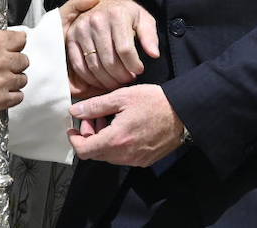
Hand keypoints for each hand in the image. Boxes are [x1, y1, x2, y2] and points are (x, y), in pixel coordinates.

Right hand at [0, 28, 27, 116]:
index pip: (21, 39)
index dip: (17, 44)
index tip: (14, 48)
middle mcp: (1, 61)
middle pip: (24, 60)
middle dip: (15, 64)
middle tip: (5, 67)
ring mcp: (2, 81)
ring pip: (22, 79)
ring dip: (14, 81)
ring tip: (1, 81)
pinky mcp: (1, 99)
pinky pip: (18, 97)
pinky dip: (12, 96)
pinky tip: (2, 93)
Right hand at [63, 0, 159, 91]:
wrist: (102, 2)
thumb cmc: (126, 14)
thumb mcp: (143, 19)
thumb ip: (150, 36)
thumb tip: (154, 54)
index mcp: (116, 15)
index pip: (125, 49)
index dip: (134, 65)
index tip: (139, 70)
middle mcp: (96, 21)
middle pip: (109, 60)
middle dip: (121, 76)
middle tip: (128, 80)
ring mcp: (81, 29)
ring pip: (94, 66)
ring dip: (107, 80)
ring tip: (117, 82)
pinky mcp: (70, 38)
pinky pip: (78, 65)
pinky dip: (90, 79)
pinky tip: (101, 81)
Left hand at [68, 84, 184, 166]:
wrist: (183, 112)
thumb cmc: (154, 101)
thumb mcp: (122, 97)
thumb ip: (95, 106)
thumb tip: (75, 111)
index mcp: (116, 140)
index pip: (84, 151)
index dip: (74, 139)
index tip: (73, 128)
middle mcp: (124, 155)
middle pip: (95, 153)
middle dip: (89, 135)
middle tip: (95, 116)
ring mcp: (135, 160)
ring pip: (108, 155)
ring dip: (103, 139)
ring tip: (111, 119)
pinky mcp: (144, 160)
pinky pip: (122, 156)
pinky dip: (117, 144)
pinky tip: (124, 127)